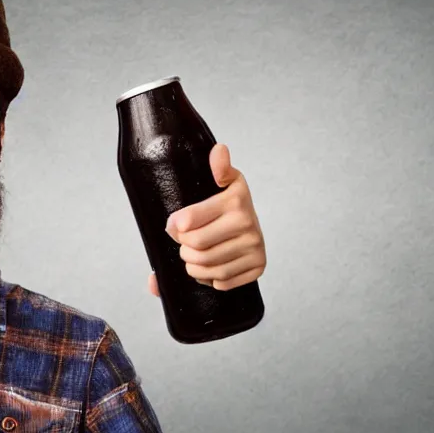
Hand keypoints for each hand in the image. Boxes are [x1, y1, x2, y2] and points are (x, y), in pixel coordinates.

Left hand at [147, 143, 265, 295]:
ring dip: (192, 266)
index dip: (175, 227)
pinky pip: (222, 282)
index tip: (174, 226)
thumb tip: (219, 150)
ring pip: (207, 268)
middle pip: (196, 247)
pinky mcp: (258, 267)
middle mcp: (248, 224)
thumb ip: (218, 167)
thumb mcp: (224, 181)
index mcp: (235, 200)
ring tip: (192, 256)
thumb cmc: (229, 204)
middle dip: (183, 248)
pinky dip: (209, 279)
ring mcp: (255, 248)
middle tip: (183, 242)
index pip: (188, 222)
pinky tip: (209, 268)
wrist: (255, 225)